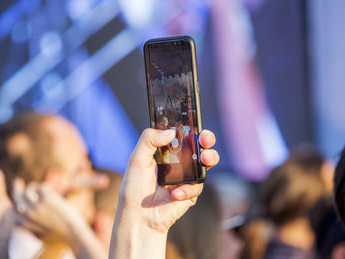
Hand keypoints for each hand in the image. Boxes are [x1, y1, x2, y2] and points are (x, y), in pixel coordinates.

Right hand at [13, 179, 106, 257]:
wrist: (72, 231)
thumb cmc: (60, 230)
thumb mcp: (42, 228)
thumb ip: (34, 221)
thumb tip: (28, 211)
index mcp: (26, 224)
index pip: (13, 212)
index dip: (14, 204)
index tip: (17, 199)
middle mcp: (28, 214)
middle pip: (17, 198)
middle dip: (16, 188)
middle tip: (17, 181)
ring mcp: (36, 206)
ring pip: (28, 190)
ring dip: (33, 186)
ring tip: (40, 187)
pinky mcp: (46, 199)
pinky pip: (41, 187)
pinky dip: (44, 186)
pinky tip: (50, 189)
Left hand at [109, 128, 218, 258]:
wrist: (140, 217)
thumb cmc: (134, 187)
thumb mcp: (137, 159)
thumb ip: (149, 140)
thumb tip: (171, 132)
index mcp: (165, 149)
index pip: (181, 133)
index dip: (190, 126)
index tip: (194, 121)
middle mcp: (178, 160)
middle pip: (198, 144)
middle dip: (206, 139)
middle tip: (205, 139)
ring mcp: (186, 175)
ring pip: (206, 161)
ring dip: (210, 157)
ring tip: (205, 159)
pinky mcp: (191, 191)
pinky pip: (198, 184)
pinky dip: (188, 189)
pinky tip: (175, 194)